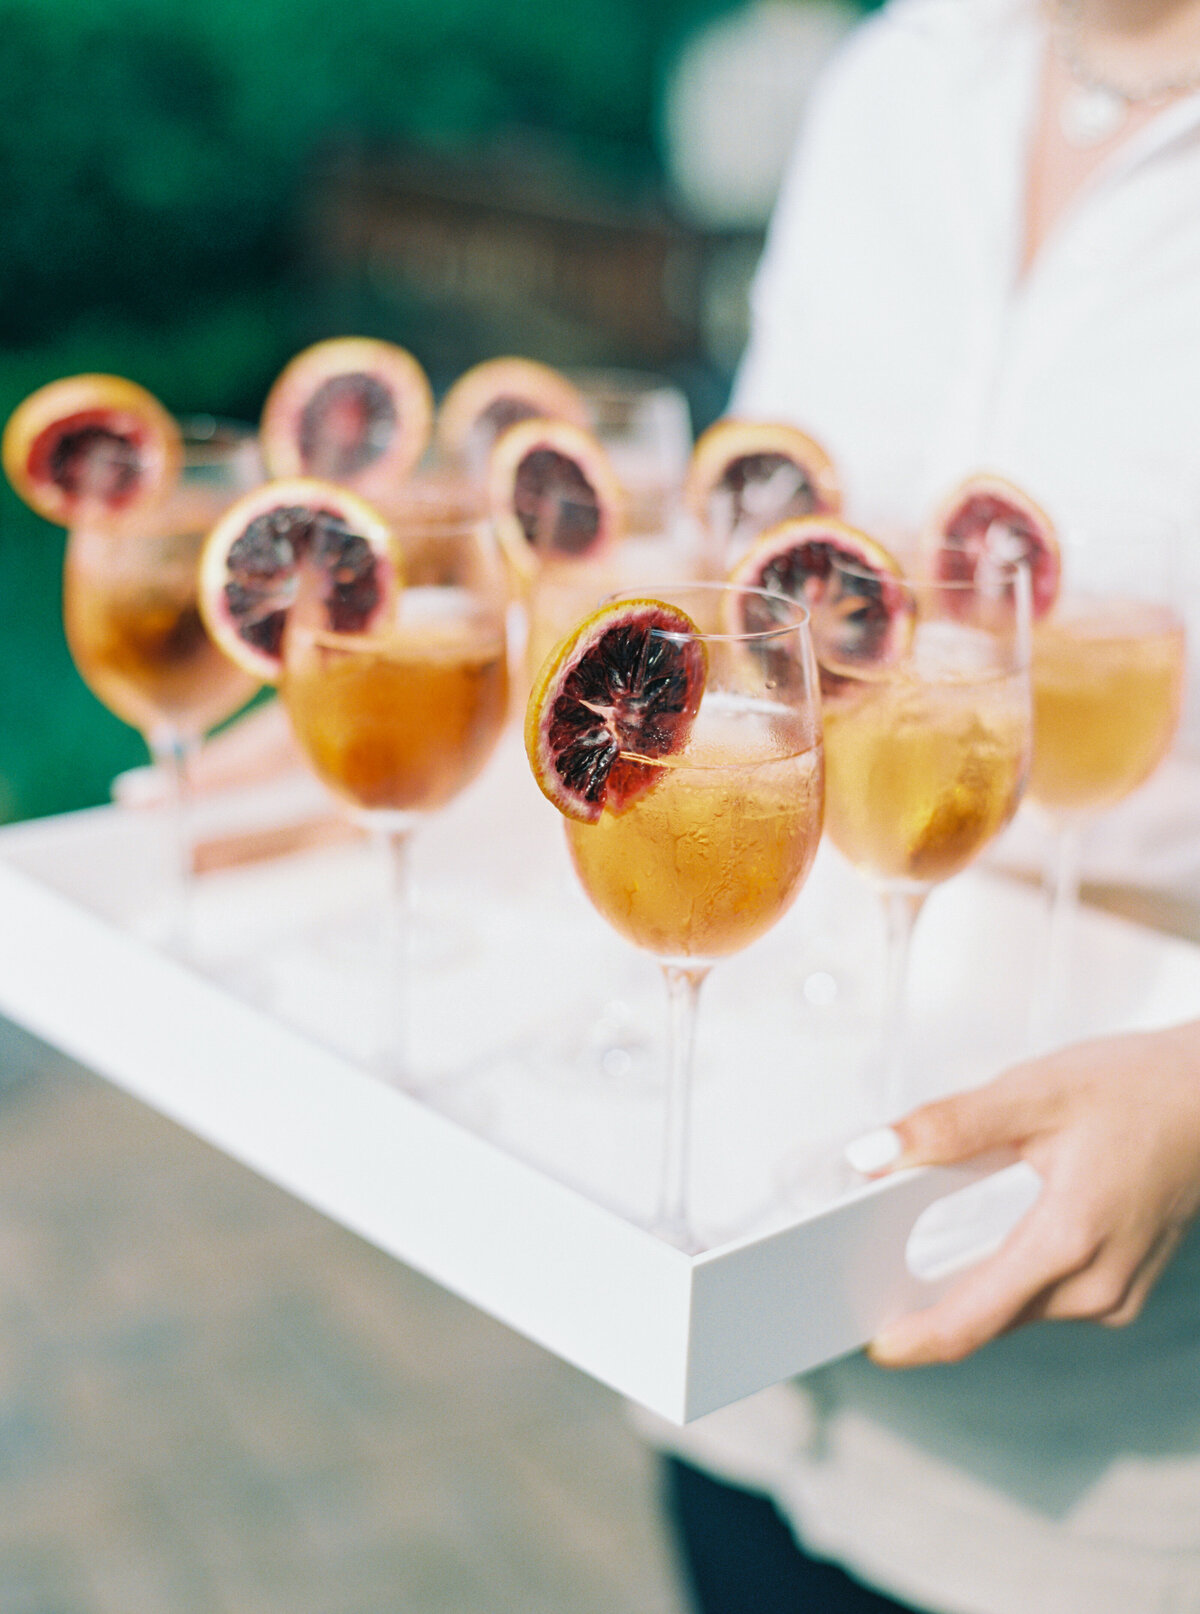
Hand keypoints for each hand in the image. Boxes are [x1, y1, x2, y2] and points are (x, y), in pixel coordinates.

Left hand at [856, 1020, 1199, 1367]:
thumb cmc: (1136, 1090)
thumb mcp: (1033, 1091)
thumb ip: (950, 1125)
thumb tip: (875, 1153)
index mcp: (1069, 1239)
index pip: (974, 1318)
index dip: (916, 1339)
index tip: (870, 1343)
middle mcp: (1097, 1285)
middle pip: (989, 1316)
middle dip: (927, 1304)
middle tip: (865, 1278)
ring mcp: (1115, 1295)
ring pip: (1016, 1309)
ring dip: (967, 1289)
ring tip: (908, 1258)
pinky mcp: (1122, 1290)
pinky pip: (1045, 1299)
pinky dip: (1006, 1279)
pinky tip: (981, 1246)